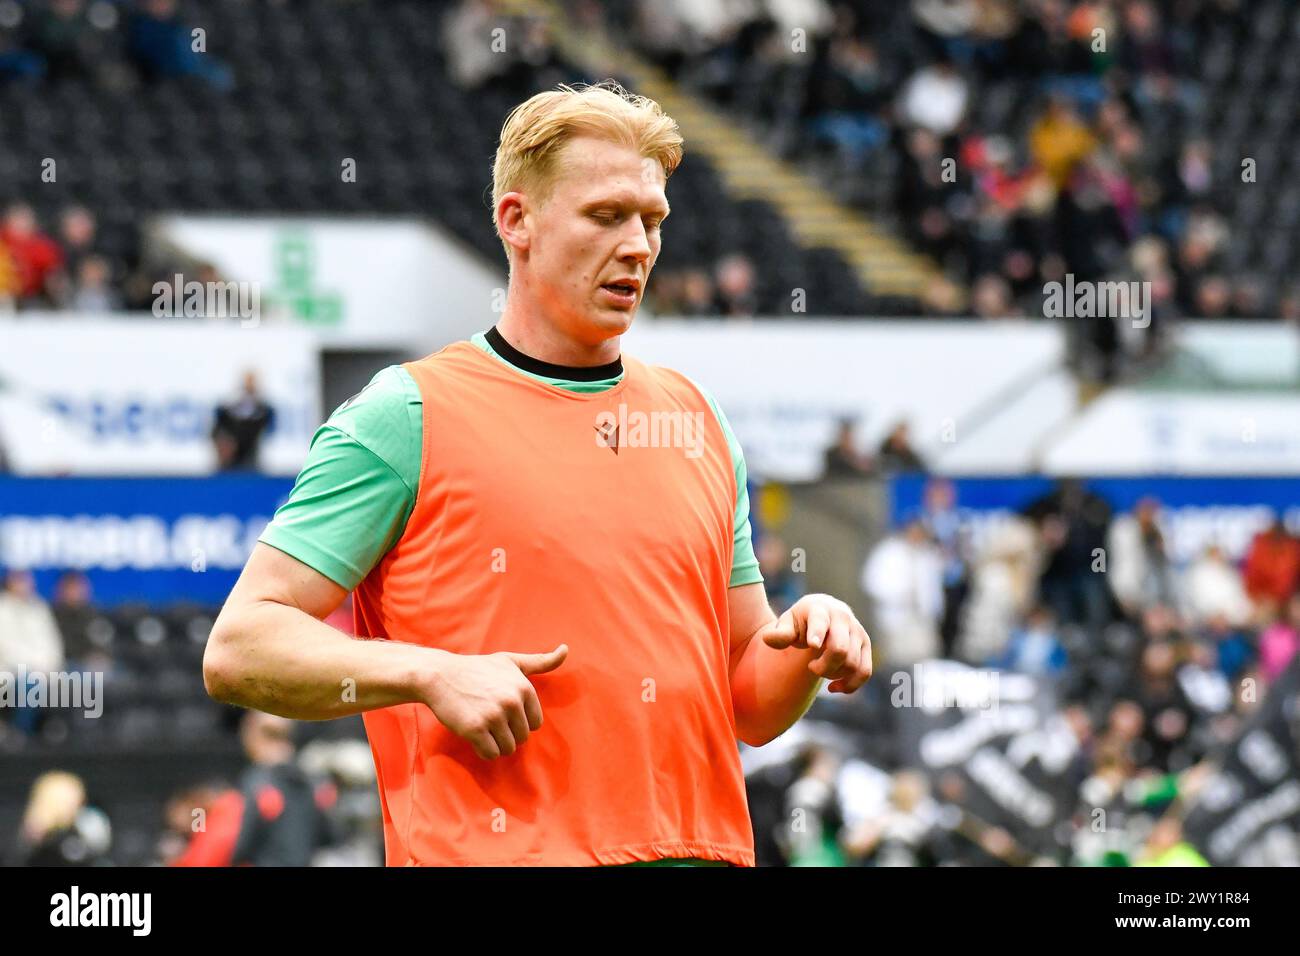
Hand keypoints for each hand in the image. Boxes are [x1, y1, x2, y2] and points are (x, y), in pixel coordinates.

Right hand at [424, 644, 567, 758]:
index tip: (503, 711)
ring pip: (508, 748)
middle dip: (507, 733)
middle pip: (522, 738)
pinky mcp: (475, 730)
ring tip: (482, 725)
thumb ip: (540, 661)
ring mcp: (493, 716)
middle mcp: (511, 702)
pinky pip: (491, 754)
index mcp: (524, 688)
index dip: (519, 721)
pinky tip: (474, 735)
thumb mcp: (510, 661)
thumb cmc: (477, 669)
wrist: (440, 675)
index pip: (535, 724)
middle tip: (489, 718)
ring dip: (495, 742)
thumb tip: (566, 650)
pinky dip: (483, 750)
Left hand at [762, 595, 871, 692]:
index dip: (817, 633)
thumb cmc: (801, 622)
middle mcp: (842, 618)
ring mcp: (857, 631)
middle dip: (824, 666)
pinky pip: (865, 671)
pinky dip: (850, 685)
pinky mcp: (866, 645)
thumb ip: (779, 634)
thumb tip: (768, 639)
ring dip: (834, 674)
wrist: (824, 613)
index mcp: (820, 609)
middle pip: (839, 649)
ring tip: (819, 669)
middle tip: (811, 667)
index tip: (812, 644)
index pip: (820, 622)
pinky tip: (833, 688)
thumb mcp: (787, 624)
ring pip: (852, 663)